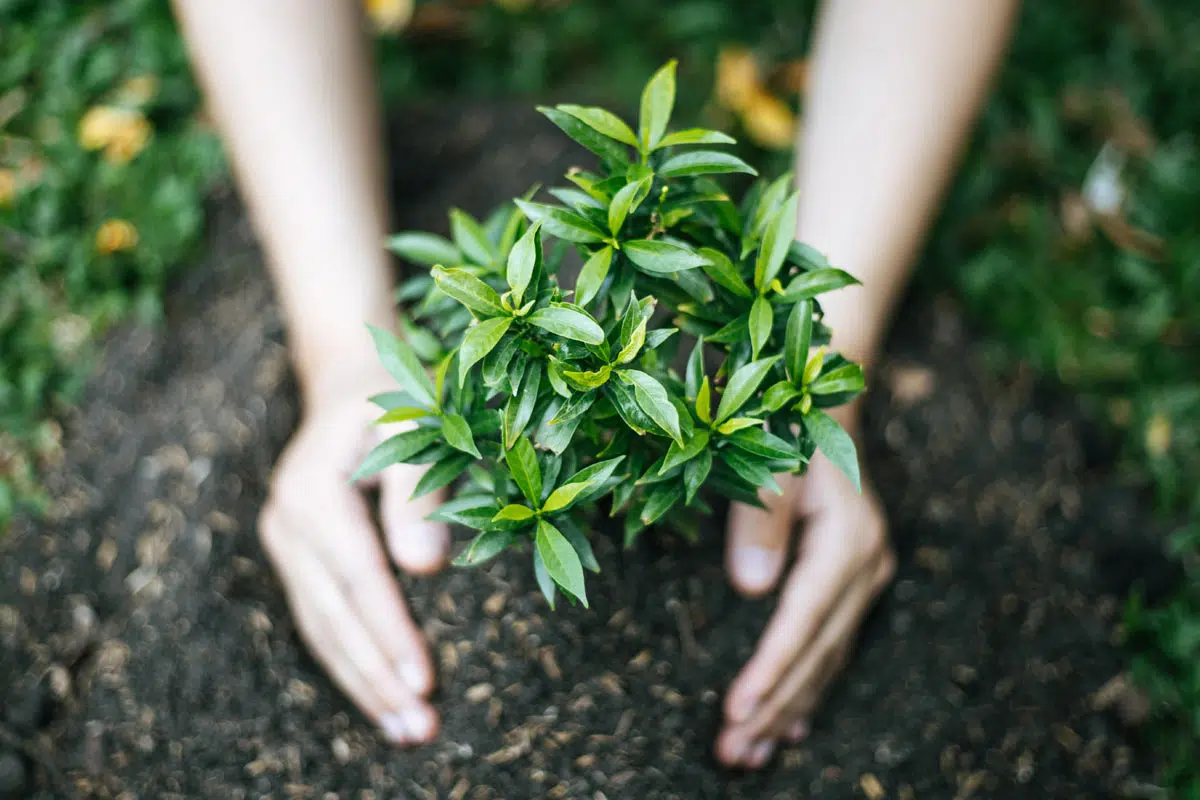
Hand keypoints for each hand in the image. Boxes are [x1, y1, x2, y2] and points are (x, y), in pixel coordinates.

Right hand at [257, 360, 449, 744]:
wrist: (350, 383)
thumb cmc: (396, 401)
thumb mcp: (416, 427)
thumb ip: (419, 493)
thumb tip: (425, 569)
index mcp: (313, 490)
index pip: (358, 577)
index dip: (391, 632)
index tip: (425, 682)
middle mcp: (287, 522)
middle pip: (333, 615)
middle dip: (377, 676)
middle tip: (420, 728)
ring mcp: (285, 543)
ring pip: (321, 628)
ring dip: (362, 684)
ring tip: (405, 731)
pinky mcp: (296, 558)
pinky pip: (320, 620)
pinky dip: (348, 662)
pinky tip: (379, 698)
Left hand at [716, 414, 894, 767]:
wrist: (825, 409)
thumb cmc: (788, 429)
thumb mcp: (770, 464)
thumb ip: (762, 522)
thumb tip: (751, 590)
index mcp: (846, 543)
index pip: (802, 624)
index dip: (769, 671)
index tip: (735, 713)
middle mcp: (866, 567)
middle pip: (816, 653)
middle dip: (773, 707)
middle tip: (732, 754)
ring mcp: (867, 577)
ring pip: (826, 659)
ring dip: (788, 709)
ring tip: (750, 754)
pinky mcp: (857, 581)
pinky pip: (833, 648)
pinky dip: (809, 687)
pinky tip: (793, 726)